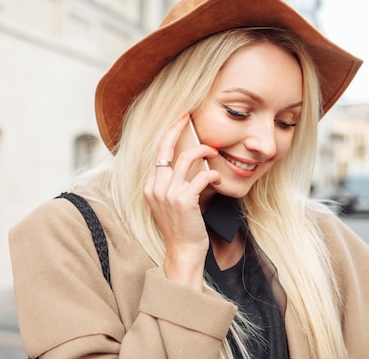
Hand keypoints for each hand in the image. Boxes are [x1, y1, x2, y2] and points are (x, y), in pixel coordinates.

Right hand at [143, 114, 219, 290]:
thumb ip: (174, 183)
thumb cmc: (181, 227)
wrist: (183, 251)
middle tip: (188, 117)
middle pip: (165, 148)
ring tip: (214, 152)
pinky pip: (201, 176)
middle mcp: (155, 188)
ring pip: (185, 158)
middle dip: (177, 128)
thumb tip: (192, 162)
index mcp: (150, 187)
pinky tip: (218, 178)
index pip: (157, 153)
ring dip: (203, 151)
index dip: (168, 135)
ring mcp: (168, 194)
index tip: (179, 122)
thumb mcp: (170, 203)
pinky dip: (212, 174)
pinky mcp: (184, 201)